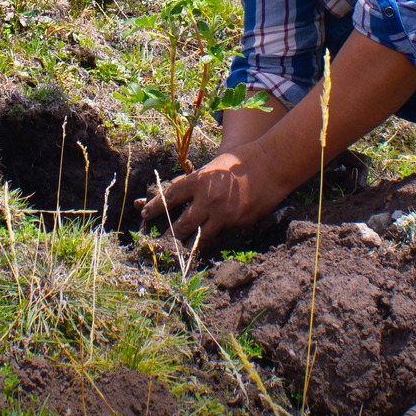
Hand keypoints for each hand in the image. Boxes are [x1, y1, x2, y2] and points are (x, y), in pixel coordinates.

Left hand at [141, 151, 288, 245]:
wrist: (271, 165)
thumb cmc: (239, 161)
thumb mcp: (211, 167)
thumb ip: (193, 182)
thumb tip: (173, 192)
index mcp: (199, 181)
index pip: (169, 197)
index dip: (155, 207)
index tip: (143, 214)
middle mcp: (208, 200)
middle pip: (182, 225)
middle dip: (169, 236)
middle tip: (158, 245)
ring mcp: (224, 214)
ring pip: (201, 237)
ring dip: (189, 246)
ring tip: (178, 254)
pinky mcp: (238, 223)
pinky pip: (220, 236)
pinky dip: (212, 240)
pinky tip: (204, 246)